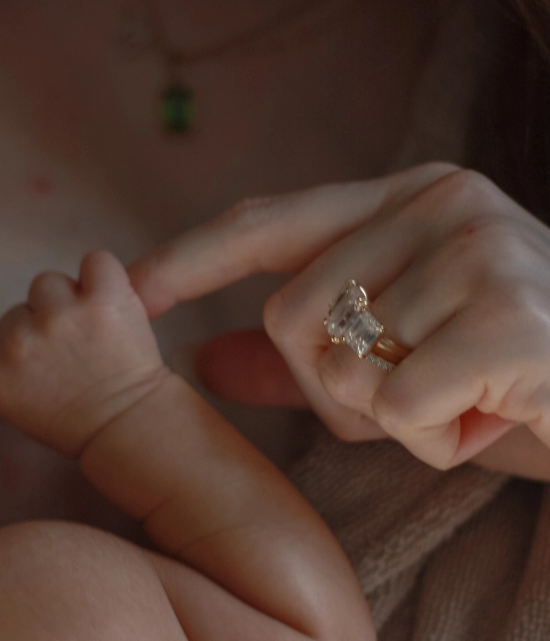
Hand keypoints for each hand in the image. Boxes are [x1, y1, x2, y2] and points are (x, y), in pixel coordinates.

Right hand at [0, 250, 167, 456]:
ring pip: (49, 283)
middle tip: (74, 354)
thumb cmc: (79, 425)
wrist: (132, 429)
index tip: (34, 363)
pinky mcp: (104, 299)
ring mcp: (60, 316)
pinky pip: (96, 261)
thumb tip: (21, 326)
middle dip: (43, 325)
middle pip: (19, 310)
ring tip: (94, 329)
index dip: (7, 346)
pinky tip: (111, 298)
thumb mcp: (19, 406)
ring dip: (69, 298)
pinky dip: (103, 275)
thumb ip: (7, 366)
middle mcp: (18, 340)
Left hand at [128, 163, 549, 472]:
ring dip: (391, 420)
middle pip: (289, 313)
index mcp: (410, 196)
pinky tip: (490, 423)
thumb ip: (302, 355)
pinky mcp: (510, 316)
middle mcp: (442, 202)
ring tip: (463, 405)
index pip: (273, 219)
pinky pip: (400, 409)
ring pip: (342, 367)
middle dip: (330, 387)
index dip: (193, 254)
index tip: (130, 285)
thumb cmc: (511, 378)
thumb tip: (203, 357)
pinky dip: (433, 444)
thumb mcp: (402, 357)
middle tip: (412, 400)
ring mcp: (480, 249)